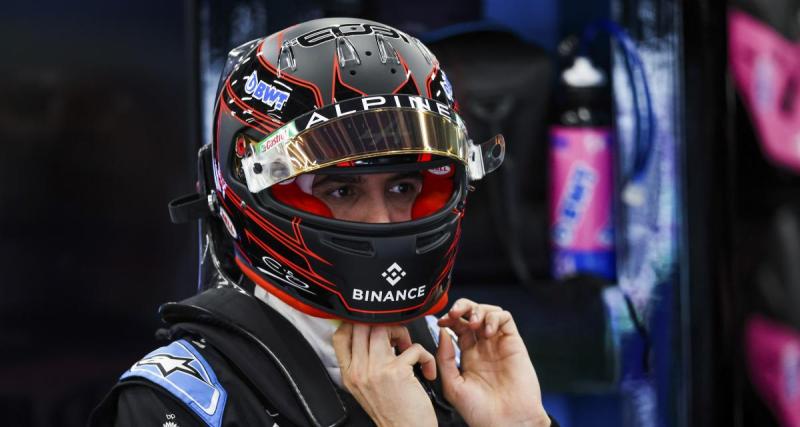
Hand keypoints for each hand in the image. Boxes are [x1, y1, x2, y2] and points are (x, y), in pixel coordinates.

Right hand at [333, 323, 437, 426]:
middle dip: (381, 323)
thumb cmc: (392, 413)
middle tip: (393, 336)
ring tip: (407, 348)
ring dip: (401, 332)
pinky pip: (414, 347)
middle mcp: (359, 370)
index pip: (339, 336)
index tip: (370, 325)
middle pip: (361, 325)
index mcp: (349, 374)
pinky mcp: (397, 372)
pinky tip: (426, 368)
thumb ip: (362, 364)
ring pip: (383, 328)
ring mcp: (376, 370)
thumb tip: (368, 337)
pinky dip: (425, 355)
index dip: (354, 323)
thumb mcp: (365, 389)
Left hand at [437, 298, 549, 426]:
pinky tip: (487, 331)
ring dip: (477, 310)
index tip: (441, 321)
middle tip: (454, 313)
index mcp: (468, 356)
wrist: (504, 422)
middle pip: (472, 314)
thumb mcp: (452, 385)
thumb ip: (445, 358)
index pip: (457, 326)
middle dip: (461, 307)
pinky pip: (505, 319)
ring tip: (472, 323)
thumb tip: (442, 332)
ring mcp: (499, 344)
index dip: (449, 319)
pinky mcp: (514, 343)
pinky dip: (494, 317)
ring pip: (488, 312)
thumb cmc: (479, 411)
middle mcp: (483, 347)